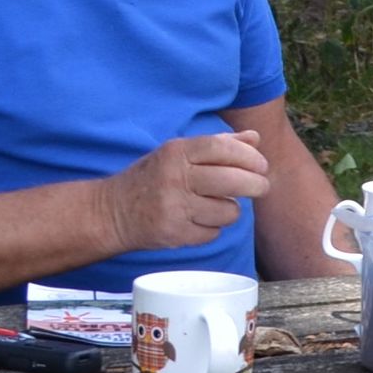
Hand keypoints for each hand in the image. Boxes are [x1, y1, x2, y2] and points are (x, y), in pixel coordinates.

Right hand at [105, 132, 269, 254]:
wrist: (110, 212)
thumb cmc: (152, 178)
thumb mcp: (178, 153)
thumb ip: (218, 144)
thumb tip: (254, 138)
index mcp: (176, 152)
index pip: (223, 148)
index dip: (249, 157)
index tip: (261, 165)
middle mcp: (174, 177)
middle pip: (233, 181)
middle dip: (256, 185)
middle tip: (261, 187)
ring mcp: (173, 207)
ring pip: (228, 211)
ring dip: (230, 210)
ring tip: (216, 205)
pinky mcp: (173, 233)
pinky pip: (213, 233)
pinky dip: (212, 229)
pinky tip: (198, 221)